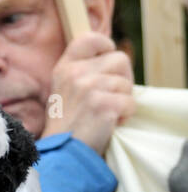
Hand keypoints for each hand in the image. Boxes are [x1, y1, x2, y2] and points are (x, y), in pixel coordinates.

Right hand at [40, 31, 133, 154]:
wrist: (61, 153)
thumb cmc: (66, 126)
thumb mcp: (64, 91)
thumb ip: (81, 72)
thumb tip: (113, 61)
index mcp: (64, 68)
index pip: (89, 38)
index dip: (105, 44)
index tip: (108, 57)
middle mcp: (75, 73)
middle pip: (119, 58)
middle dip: (123, 78)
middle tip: (113, 97)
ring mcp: (88, 88)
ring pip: (126, 82)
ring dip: (124, 99)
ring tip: (108, 113)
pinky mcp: (102, 104)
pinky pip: (130, 102)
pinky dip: (126, 115)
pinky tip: (111, 123)